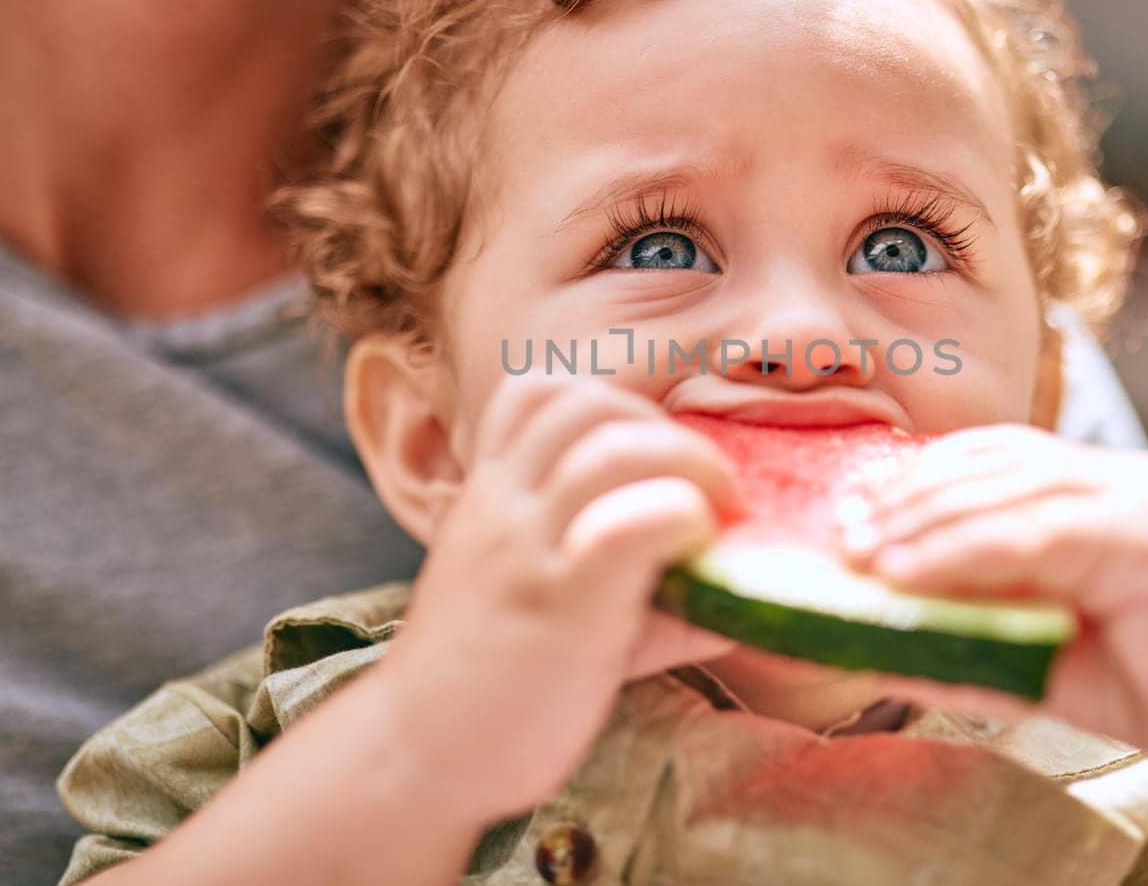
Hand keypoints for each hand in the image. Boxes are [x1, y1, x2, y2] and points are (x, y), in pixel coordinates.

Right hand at [381, 375, 740, 816]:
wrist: (415, 755)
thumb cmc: (486, 679)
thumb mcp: (536, 598)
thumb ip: (617, 574)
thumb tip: (733, 585)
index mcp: (488, 495)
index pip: (536, 392)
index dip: (610, 402)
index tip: (655, 454)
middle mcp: (502, 507)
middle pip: (586, 404)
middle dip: (663, 427)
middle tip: (704, 485)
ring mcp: (528, 551)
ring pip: (612, 449)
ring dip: (688, 462)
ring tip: (716, 510)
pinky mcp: (561, 606)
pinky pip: (629, 523)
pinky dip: (679, 514)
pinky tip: (696, 547)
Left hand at [845, 424, 1147, 781]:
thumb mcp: (1053, 654)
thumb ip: (977, 633)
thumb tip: (880, 640)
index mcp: (1113, 488)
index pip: (1003, 454)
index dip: (926, 473)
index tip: (859, 503)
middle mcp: (1132, 479)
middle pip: (999, 462)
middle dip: (913, 492)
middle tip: (845, 526)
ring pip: (1013, 489)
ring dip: (927, 518)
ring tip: (863, 552)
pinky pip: (1039, 532)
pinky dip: (966, 549)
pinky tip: (911, 573)